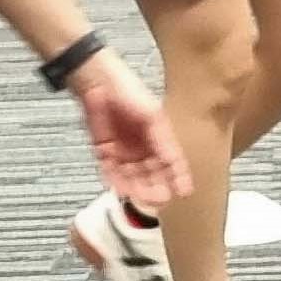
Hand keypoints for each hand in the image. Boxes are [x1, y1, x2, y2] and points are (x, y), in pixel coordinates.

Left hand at [65, 51, 189, 211]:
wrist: (96, 82)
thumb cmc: (127, 91)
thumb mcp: (152, 115)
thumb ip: (162, 140)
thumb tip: (174, 162)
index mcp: (160, 136)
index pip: (173, 161)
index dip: (179, 177)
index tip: (184, 191)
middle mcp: (143, 146)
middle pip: (153, 174)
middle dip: (156, 187)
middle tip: (158, 198)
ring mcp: (124, 150)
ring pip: (132, 177)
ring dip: (136, 188)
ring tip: (137, 195)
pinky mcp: (105, 151)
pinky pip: (111, 172)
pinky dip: (115, 181)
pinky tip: (120, 188)